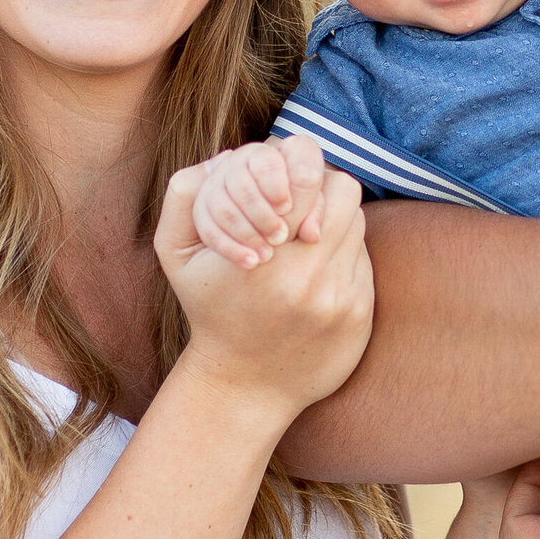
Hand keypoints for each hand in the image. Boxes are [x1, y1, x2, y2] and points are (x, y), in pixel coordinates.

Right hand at [155, 140, 372, 422]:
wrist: (243, 384)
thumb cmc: (209, 307)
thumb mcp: (177, 253)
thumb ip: (186, 193)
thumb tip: (230, 154)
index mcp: (263, 259)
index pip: (308, 180)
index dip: (299, 172)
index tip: (285, 189)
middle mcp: (306, 279)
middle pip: (341, 192)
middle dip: (321, 189)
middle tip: (302, 201)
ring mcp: (338, 297)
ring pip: (355, 221)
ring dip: (334, 219)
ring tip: (307, 235)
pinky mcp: (359, 313)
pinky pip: (362, 257)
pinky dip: (343, 252)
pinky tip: (318, 268)